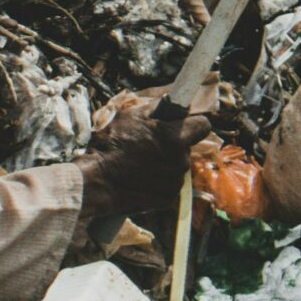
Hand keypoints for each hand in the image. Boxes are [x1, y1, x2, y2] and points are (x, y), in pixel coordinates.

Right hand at [75, 92, 218, 227]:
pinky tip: (140, 178)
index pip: (203, 125)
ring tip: (141, 163)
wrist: (97, 181)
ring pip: (178, 166)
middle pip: (186, 147)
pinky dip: (159, 181)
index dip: (192, 122)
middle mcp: (181, 160)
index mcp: (175, 138)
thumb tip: (170, 102)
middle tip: (150, 144)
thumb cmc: (111, 146)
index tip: (181, 124)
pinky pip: (170, 184)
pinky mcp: (168, 199)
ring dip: (165, 163)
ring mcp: (176, 181)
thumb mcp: (129, 116)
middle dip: (173, 144)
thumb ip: (155, 108)